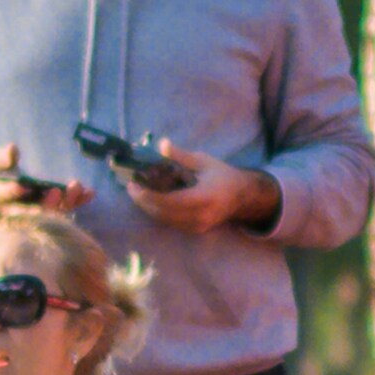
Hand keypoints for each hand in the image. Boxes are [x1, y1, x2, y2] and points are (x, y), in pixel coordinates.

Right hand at [0, 142, 92, 217]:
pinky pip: (64, 208)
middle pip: (33, 211)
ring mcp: (35, 212)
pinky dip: (77, 202)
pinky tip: (90, 193)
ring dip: (66, 202)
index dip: (12, 191)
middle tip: (56, 190)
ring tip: (77, 187)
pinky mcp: (48, 210)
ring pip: (51, 212)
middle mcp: (18, 210)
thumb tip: (13, 149)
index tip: (21, 185)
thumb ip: (2, 158)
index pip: (5, 196)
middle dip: (46, 203)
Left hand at [124, 140, 281, 234]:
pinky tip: (151, 200)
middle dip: (143, 202)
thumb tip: (162, 144)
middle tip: (131, 188)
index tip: (133, 185)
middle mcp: (198, 216)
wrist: (243, 198)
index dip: (147, 196)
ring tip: (137, 192)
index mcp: (202, 198)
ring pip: (165, 220)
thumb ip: (181, 157)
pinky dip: (158, 211)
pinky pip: (171, 222)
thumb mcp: (204, 162)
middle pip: (162, 213)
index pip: (168, 201)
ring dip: (148, 207)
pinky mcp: (194, 230)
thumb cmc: (224, 176)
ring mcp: (196, 226)